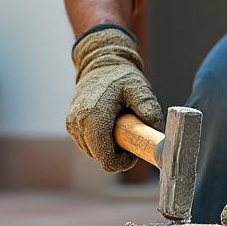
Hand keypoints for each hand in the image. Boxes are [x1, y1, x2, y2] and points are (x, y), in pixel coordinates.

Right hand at [66, 26, 162, 171]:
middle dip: (116, 154)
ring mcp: (72, 124)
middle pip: (100, 157)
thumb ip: (148, 107)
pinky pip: (88, 144)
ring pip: (93, 153)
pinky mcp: (71, 125)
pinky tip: (110, 125)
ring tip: (120, 127)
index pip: (105, 157)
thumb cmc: (121, 77)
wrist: (101, 63)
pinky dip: (100, 141)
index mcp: (94, 116)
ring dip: (108, 147)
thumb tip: (154, 128)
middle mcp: (78, 122)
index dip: (122, 162)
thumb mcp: (139, 88)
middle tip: (130, 137)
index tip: (133, 152)